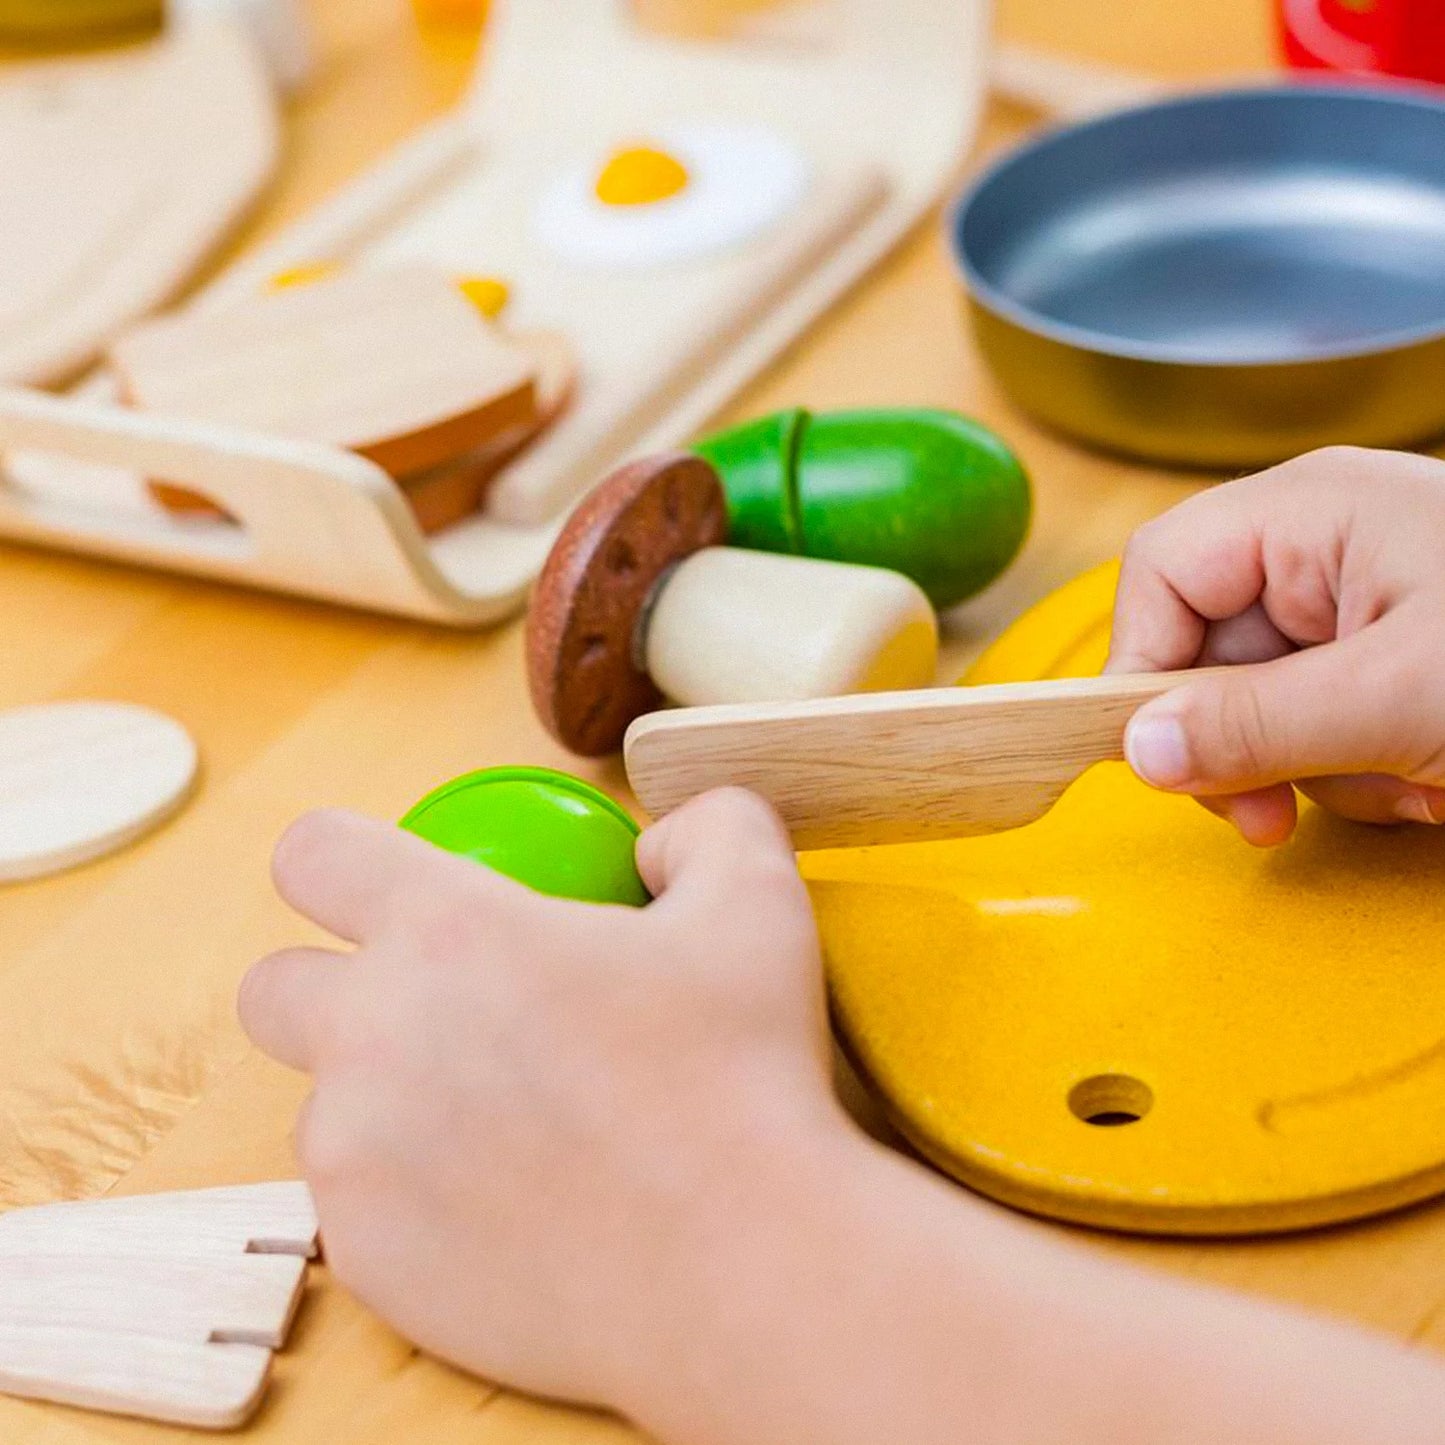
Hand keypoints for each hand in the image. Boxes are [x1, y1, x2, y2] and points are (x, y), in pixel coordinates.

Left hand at [237, 788, 847, 1413]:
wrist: (742, 1268)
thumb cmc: (745, 1075)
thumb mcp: (756, 901)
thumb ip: (703, 828)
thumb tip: (655, 847)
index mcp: (447, 930)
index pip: (311, 852)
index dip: (340, 856)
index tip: (382, 883)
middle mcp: (371, 1033)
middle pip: (273, 985)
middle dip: (333, 986)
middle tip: (438, 1013)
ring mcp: (354, 1154)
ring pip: (321, 1105)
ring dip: (382, 1101)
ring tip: (500, 1125)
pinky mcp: (363, 1254)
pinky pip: (353, 1203)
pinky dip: (410, 1193)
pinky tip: (506, 1201)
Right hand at [1107, 447, 1444, 844]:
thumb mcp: (1399, 697)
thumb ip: (1255, 724)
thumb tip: (1136, 749)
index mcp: (1310, 513)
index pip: (1161, 572)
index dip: (1139, 661)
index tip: (1152, 752)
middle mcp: (1323, 550)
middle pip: (1202, 647)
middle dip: (1236, 742)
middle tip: (1263, 816)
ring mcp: (1360, 608)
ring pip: (1257, 702)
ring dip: (1307, 769)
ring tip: (1397, 785)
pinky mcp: (1391, 662)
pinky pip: (1317, 726)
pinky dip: (1357, 773)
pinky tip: (1422, 780)